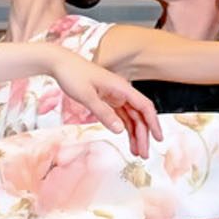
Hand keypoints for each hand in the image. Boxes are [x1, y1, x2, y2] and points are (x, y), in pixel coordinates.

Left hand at [42, 51, 159, 154]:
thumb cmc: (73, 75)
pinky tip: (127, 140)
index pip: (144, 107)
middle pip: (139, 116)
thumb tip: (120, 130)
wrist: (61, 63)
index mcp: (121, 88)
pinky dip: (125, 129)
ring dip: (135, 134)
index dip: (153, 123)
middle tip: (143, 155)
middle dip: (143, 135)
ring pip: (131, 118)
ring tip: (136, 153)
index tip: (158, 139)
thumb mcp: (86, 96)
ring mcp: (116, 96)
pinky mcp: (108, 100)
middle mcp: (122, 92)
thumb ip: (103, 113)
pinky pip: (121, 116)